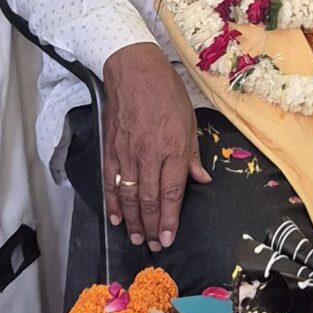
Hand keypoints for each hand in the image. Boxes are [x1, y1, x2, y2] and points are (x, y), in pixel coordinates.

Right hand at [101, 42, 209, 252]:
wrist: (132, 67)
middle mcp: (150, 153)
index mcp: (173, 147)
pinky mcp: (111, 147)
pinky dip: (112, 201)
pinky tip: (116, 216)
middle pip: (149, 199)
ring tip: (136, 237)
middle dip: (152, 226)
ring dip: (133, 220)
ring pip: (129, 194)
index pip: (172, 192)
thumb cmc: (165, 89)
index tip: (169, 237)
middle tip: (154, 245)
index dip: (170, 219)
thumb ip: (194, 152)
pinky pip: (111, 181)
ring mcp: (127, 152)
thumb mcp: (189, 118)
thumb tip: (201, 180)